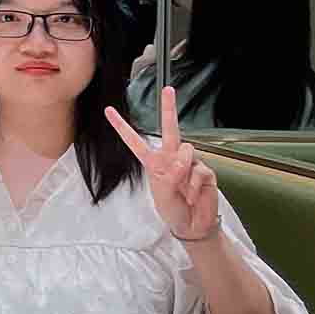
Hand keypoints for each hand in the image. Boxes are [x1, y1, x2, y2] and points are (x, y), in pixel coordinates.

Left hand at [106, 90, 221, 242]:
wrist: (192, 224)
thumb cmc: (172, 209)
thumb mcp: (161, 195)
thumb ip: (168, 176)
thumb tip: (180, 161)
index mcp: (152, 161)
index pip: (134, 141)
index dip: (121, 126)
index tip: (109, 110)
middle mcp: (171, 157)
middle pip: (169, 129)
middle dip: (169, 108)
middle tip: (168, 89)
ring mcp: (189, 162)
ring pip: (186, 152)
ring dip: (183, 174)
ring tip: (183, 191)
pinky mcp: (205, 170)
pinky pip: (198, 171)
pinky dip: (194, 185)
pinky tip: (193, 195)